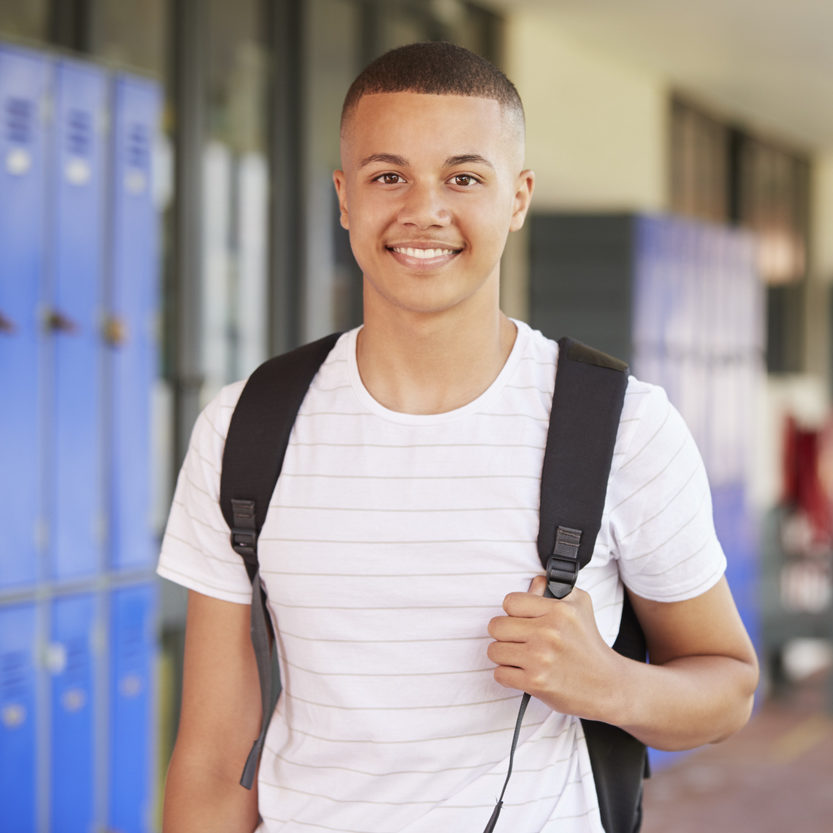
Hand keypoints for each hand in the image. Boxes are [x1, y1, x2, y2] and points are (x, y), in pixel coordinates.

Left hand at [486, 576, 623, 721]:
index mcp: (559, 610)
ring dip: (504, 655)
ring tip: (521, 656)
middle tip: (519, 639)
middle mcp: (549, 633)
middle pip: (496, 626)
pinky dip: (508, 675)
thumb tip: (532, 584)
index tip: (522, 619)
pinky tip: (523, 672)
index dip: (513, 611)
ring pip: (494, 651)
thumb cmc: (589, 644)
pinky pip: (500, 674)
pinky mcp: (536, 683)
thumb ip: (553, 589)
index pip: (510, 601)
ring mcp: (541, 659)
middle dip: (504, 634)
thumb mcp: (580, 605)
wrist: (608, 685)